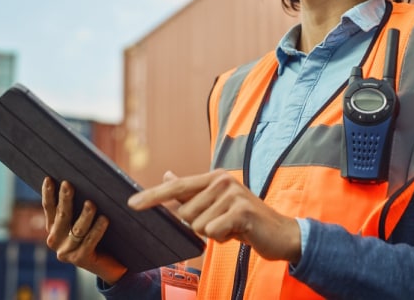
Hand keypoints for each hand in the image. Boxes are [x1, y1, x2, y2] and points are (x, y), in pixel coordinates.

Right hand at [42, 177, 126, 283]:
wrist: (110, 263)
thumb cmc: (98, 234)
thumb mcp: (85, 218)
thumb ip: (80, 204)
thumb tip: (85, 179)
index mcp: (53, 228)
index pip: (49, 208)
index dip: (48, 194)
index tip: (49, 179)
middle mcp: (55, 240)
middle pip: (62, 216)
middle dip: (65, 199)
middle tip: (68, 184)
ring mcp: (66, 252)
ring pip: (77, 229)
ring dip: (84, 216)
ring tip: (91, 203)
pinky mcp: (80, 259)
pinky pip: (90, 241)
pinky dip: (97, 230)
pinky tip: (104, 219)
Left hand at [128, 170, 301, 263]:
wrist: (281, 234)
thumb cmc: (245, 221)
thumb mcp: (217, 204)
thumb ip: (191, 192)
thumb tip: (167, 174)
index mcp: (214, 177)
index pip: (176, 186)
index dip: (153, 196)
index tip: (132, 204)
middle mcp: (222, 180)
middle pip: (185, 213)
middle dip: (200, 226)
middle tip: (223, 224)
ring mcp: (232, 194)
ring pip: (198, 225)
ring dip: (213, 234)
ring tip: (232, 228)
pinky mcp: (241, 210)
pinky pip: (213, 232)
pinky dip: (223, 239)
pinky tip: (239, 233)